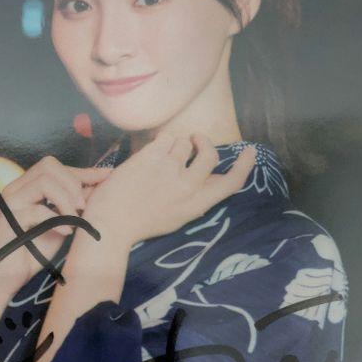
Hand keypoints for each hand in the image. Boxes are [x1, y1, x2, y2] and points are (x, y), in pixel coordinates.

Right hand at [0, 155, 112, 288]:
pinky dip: (57, 221)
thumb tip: (99, 186)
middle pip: (48, 165)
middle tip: (83, 207)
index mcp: (28, 185)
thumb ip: (74, 203)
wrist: (11, 275)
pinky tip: (66, 233)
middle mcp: (17, 188)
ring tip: (75, 219)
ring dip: (65, 200)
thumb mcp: (62, 222)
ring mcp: (11, 201)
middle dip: (72, 183)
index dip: (83, 171)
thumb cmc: (35, 250)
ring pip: (43, 182)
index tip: (107, 176)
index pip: (55, 166)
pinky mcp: (8, 219)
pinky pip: (37, 211)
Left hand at [82, 132, 255, 247]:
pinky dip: (161, 142)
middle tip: (195, 140)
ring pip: (185, 143)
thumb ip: (196, 195)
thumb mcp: (177, 216)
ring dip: (175, 146)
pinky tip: (149, 156)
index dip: (245, 165)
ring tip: (158, 160)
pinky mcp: (151, 157)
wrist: (110, 223)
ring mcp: (169, 169)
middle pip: (210, 154)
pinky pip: (166, 137)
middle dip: (204, 142)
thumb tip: (211, 174)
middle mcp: (187, 186)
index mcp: (196, 205)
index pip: (232, 183)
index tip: (250, 151)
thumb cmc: (142, 223)